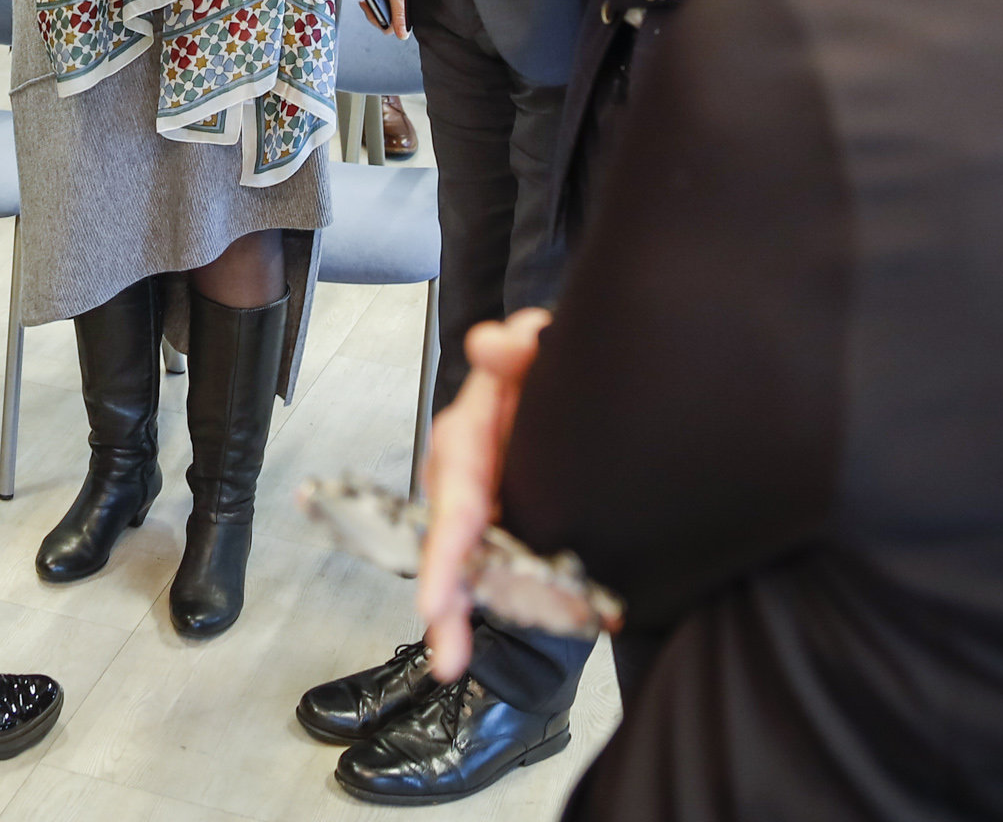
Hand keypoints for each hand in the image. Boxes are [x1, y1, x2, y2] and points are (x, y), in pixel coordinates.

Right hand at [418, 308, 552, 682]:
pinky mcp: (509, 529)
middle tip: (448, 655)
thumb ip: (518, 346)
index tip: (435, 598)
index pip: (454, 499)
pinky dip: (517, 601)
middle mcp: (466, 481)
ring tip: (476, 652)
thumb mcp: (534, 348)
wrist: (567, 387)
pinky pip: (503, 571)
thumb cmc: (537, 368)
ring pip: (474, 568)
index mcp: (467, 441)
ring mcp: (487, 509)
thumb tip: (494, 346)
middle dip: (444, 604)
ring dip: (476, 611)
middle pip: (450, 548)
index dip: (444, 552)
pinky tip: (549, 622)